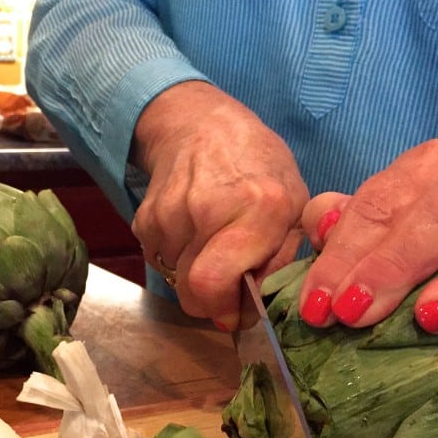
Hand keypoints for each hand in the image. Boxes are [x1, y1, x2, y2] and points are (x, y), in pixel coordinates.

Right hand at [130, 81, 307, 328]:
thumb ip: (283, 259)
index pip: (214, 285)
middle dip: (209, 301)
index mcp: (258, 209)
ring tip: (212, 243)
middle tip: (225, 286)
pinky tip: (192, 231)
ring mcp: (169, 212)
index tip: (234, 313)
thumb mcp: (293, 205)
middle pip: (190, 291)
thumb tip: (254, 308)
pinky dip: (176, 257)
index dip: (223, 311)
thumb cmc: (258, 165)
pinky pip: (159, 260)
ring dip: (193, 274)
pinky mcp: (145, 217)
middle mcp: (207, 210)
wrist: (200, 124)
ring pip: (175, 278)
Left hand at [300, 139, 437, 382]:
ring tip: (430, 319)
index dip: (343, 254)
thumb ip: (344, 217)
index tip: (318, 304)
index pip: (379, 203)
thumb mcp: (376, 214)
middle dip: (392, 267)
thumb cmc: (415, 231)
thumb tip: (320, 226)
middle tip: (354, 313)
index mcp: (429, 172)